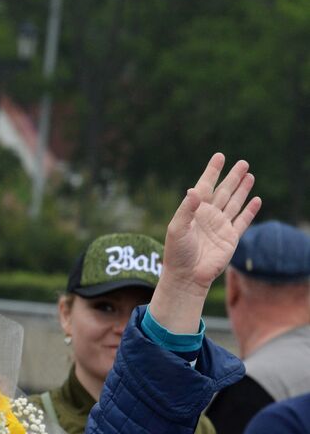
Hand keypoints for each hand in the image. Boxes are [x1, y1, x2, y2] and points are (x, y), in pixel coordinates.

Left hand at [150, 154, 260, 332]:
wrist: (187, 277)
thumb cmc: (177, 253)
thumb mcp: (176, 229)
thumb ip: (186, 209)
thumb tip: (194, 190)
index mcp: (194, 211)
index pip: (205, 186)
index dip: (212, 171)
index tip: (219, 156)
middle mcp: (209, 216)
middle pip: (224, 192)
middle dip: (233, 177)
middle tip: (243, 163)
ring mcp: (221, 226)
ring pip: (234, 203)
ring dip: (242, 190)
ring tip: (250, 175)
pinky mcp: (230, 239)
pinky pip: (242, 221)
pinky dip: (249, 211)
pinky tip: (256, 199)